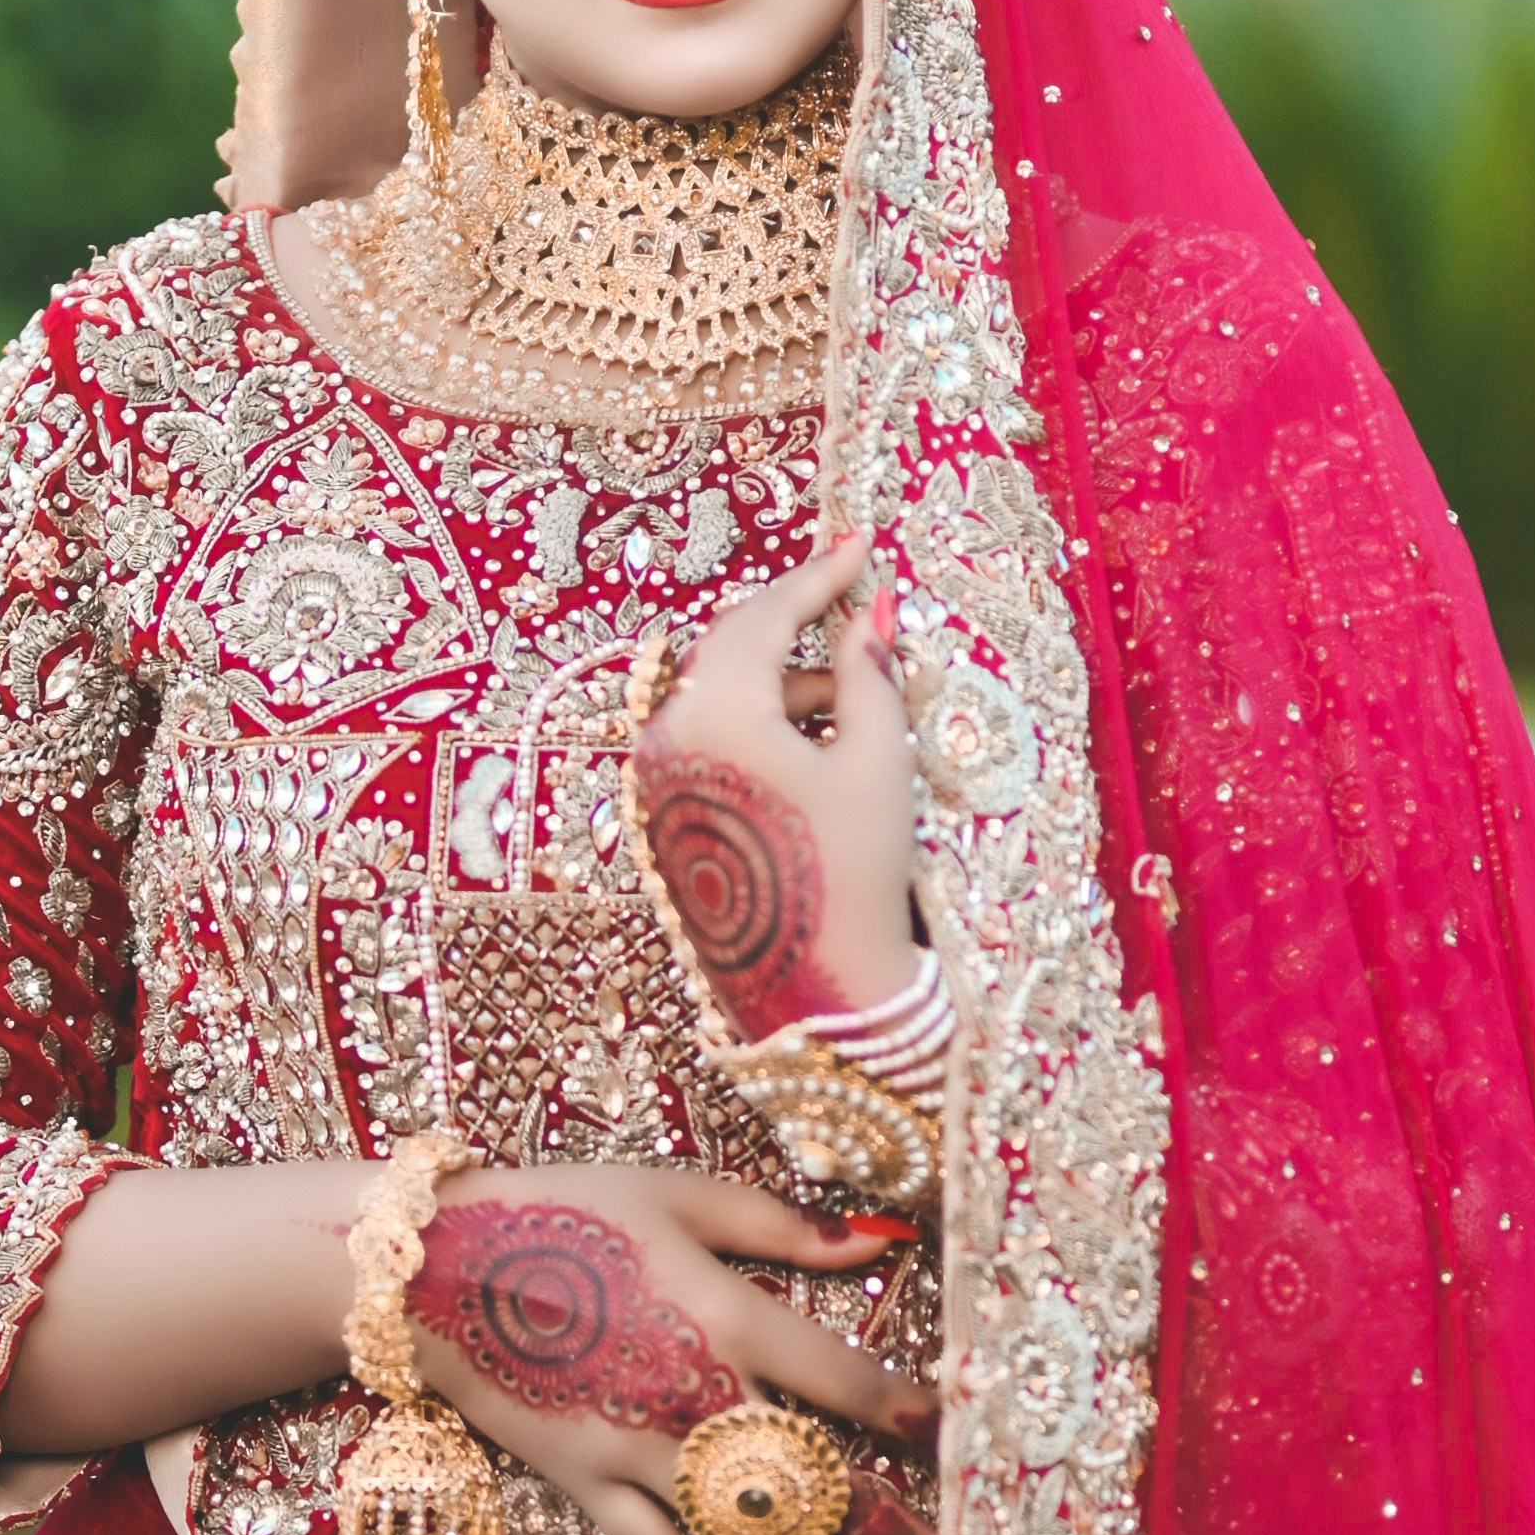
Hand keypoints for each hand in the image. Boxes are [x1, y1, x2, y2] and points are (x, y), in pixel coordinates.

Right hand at [404, 1158, 936, 1534]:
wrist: (431, 1263)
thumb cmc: (565, 1210)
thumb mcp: (682, 1196)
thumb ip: (785, 1226)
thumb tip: (885, 1235)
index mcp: (730, 1317)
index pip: (853, 1386)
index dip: (921, 1419)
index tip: (974, 1448)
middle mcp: (695, 1398)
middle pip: (816, 1482)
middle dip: (894, 1534)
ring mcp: (639, 1451)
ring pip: (750, 1534)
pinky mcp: (587, 1482)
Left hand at [628, 532, 918, 1030]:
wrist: (818, 988)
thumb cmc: (854, 871)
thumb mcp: (877, 760)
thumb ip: (869, 675)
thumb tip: (872, 615)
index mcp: (716, 712)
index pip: (764, 616)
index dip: (818, 578)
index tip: (859, 546)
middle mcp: (668, 736)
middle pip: (733, 649)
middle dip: (796, 623)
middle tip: (854, 600)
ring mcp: (657, 778)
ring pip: (723, 696)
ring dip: (785, 684)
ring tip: (858, 703)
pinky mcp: (664, 813)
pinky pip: (710, 739)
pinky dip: (761, 726)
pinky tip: (819, 745)